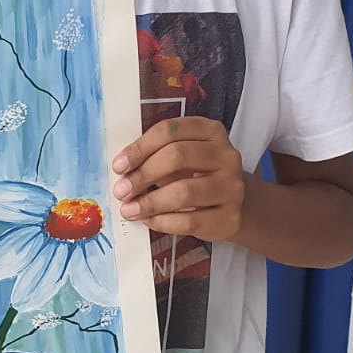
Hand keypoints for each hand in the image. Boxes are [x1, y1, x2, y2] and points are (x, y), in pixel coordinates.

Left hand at [112, 118, 245, 241]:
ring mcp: (232, 187)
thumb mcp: (182, 158)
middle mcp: (227, 155)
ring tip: (129, 210)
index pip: (170, 130)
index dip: (140, 147)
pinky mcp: (230, 217)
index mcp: (210, 131)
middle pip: (178, 156)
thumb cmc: (197, 176)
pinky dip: (164, 222)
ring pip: (185, 191)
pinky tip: (150, 221)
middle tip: (122, 190)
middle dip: (143, 174)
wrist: (233, 206)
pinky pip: (190, 221)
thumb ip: (156, 156)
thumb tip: (123, 170)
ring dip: (150, 202)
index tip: (119, 165)